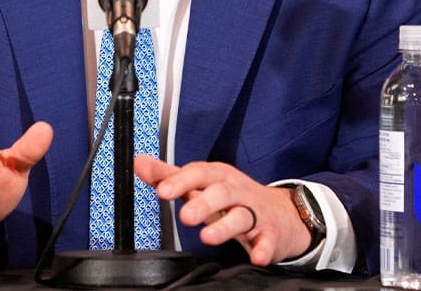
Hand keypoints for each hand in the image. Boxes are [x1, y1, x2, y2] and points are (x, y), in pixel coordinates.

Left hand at [134, 155, 311, 266]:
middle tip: (184, 216)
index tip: (162, 190)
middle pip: (220, 193)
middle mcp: (236, 191)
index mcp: (217, 177)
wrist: (281, 213)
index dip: (180, 181)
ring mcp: (255, 212)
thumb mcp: (201, 184)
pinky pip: (267, 240)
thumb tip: (139, 163)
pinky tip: (256, 256)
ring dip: (225, 226)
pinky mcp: (270, 233)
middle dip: (202, 203)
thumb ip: (169, 176)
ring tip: (207, 237)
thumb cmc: (232, 197)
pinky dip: (263, 248)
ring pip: (241, 216)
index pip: (198, 174)